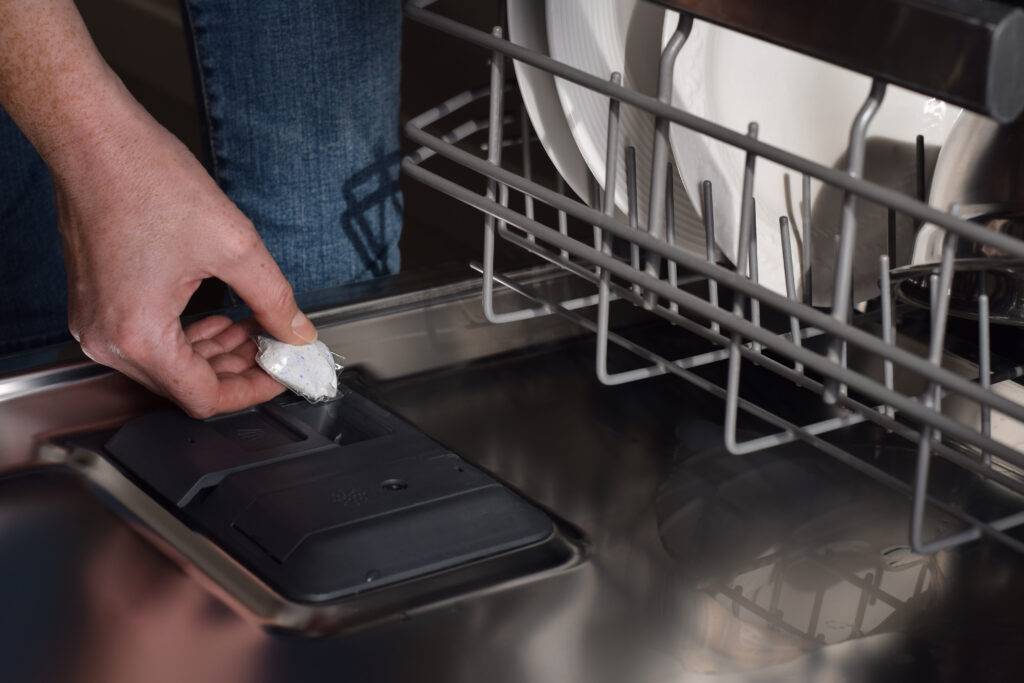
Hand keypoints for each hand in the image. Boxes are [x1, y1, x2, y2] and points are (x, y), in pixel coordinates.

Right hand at [56, 102, 316, 416]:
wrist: (94, 138)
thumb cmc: (146, 180)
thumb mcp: (233, 245)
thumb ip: (273, 299)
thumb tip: (296, 331)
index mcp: (138, 335)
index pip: (204, 398)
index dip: (252, 390)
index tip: (280, 374)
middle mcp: (107, 339)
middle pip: (184, 385)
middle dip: (236, 369)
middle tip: (273, 345)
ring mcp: (95, 322)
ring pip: (166, 364)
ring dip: (213, 352)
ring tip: (252, 326)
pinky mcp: (95, 303)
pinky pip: (146, 339)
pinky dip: (185, 335)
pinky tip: (217, 316)